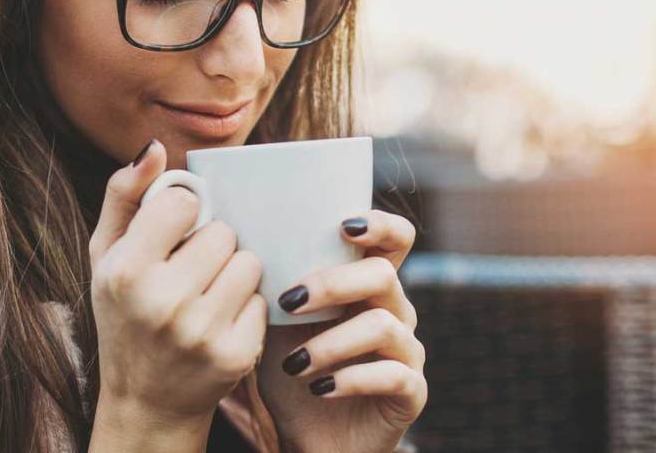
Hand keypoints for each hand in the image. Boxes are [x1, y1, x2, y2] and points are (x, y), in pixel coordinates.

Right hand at [88, 140, 266, 450]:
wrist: (144, 399)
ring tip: (207, 293)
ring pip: (249, 262)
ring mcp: (201, 332)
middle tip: (190, 271)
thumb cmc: (123, 313)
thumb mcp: (105, 255)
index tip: (172, 235)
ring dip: (234, 272)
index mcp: (126, 270)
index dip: (182, 215)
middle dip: (211, 246)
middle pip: (222, 233)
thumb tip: (155, 146)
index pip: (183, 203)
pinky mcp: (235, 355)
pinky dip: (247, 307)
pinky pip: (263, 300)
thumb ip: (125, 195)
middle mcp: (162, 302)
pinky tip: (221, 321)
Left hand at [257, 210, 425, 452]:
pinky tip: (320, 388)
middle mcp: (396, 312)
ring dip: (331, 342)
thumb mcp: (278, 326)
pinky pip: (393, 375)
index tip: (342, 226)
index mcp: (369, 287)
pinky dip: (351, 379)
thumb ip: (278, 288)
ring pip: (382, 325)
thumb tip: (244, 245)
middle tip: (289, 302)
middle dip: (332, 283)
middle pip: (382, 274)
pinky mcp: (411, 393)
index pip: (395, 240)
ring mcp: (407, 352)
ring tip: (295, 364)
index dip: (379, 224)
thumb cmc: (294, 373)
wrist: (307, 437)